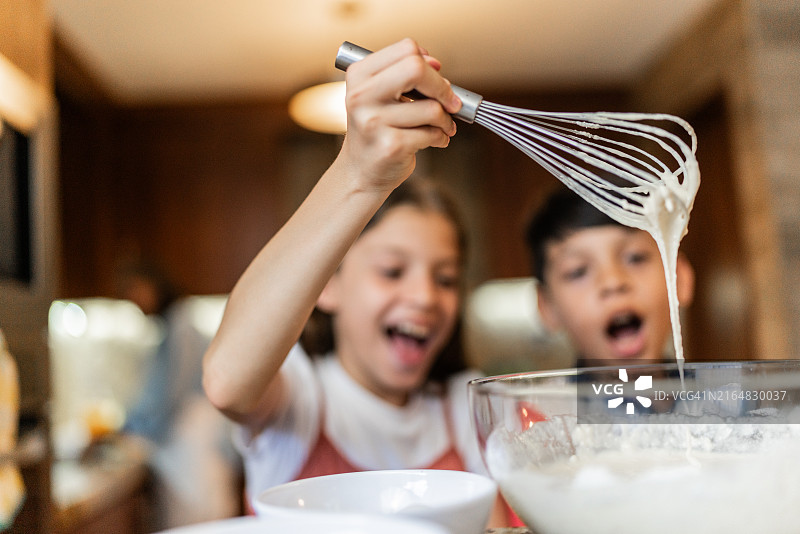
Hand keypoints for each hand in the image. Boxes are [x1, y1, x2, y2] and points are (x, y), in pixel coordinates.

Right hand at [337, 38, 461, 191]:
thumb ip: (405, 74)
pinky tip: (435, 140)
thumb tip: (435, 64)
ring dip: (446, 120)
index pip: (406, 49)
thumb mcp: (382, 95)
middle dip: (442, 87)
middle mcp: (361, 96)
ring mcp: (374, 122)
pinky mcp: (391, 146)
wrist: (361, 172)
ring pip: (432, 108)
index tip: (435, 79)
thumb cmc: (378, 129)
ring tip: (441, 127)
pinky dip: (441, 137)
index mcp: (359, 75)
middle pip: (416, 69)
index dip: (428, 63)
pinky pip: (432, 133)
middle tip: (451, 103)